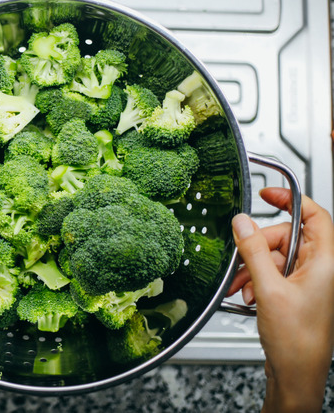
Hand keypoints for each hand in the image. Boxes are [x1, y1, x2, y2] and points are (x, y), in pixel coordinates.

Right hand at [228, 187, 333, 411]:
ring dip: (254, 267)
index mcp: (326, 261)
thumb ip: (253, 251)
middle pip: (286, 237)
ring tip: (243, 286)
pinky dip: (256, 280)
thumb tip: (242, 222)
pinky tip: (248, 294)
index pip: (313, 215)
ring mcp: (309, 281)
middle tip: (242, 260)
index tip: (267, 194)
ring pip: (276, 256)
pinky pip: (273, 274)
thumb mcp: (268, 289)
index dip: (291, 200)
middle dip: (259, 246)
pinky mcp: (296, 293)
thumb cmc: (297, 340)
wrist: (298, 373)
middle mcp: (321, 268)